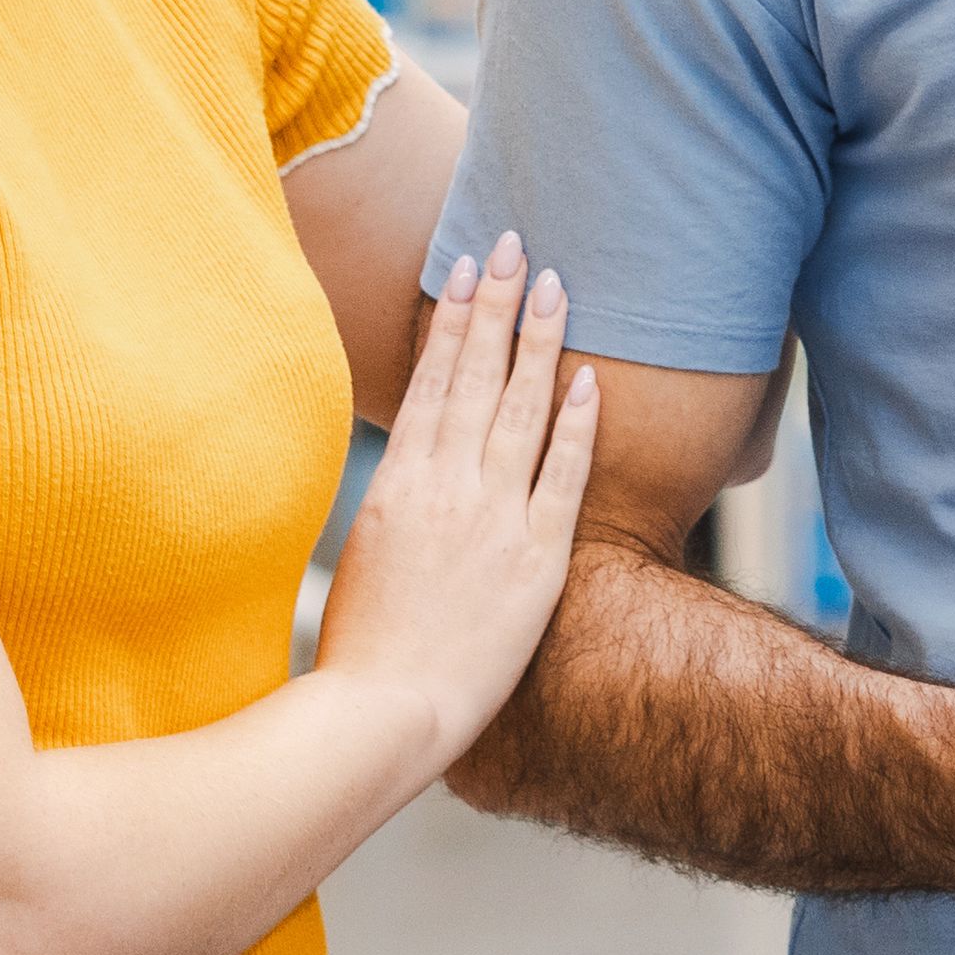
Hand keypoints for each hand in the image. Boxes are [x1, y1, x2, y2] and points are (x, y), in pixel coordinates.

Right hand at [319, 236, 602, 778]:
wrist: (383, 713)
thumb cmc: (363, 653)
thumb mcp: (366, 561)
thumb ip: (395, 514)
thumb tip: (408, 486)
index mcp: (398, 485)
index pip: (430, 382)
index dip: (452, 322)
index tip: (466, 271)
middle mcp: (445, 487)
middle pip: (476, 376)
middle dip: (497, 305)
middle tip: (514, 241)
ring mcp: (493, 518)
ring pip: (521, 410)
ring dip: (540, 342)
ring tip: (557, 283)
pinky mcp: (536, 559)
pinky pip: (563, 476)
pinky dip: (577, 425)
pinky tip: (590, 378)